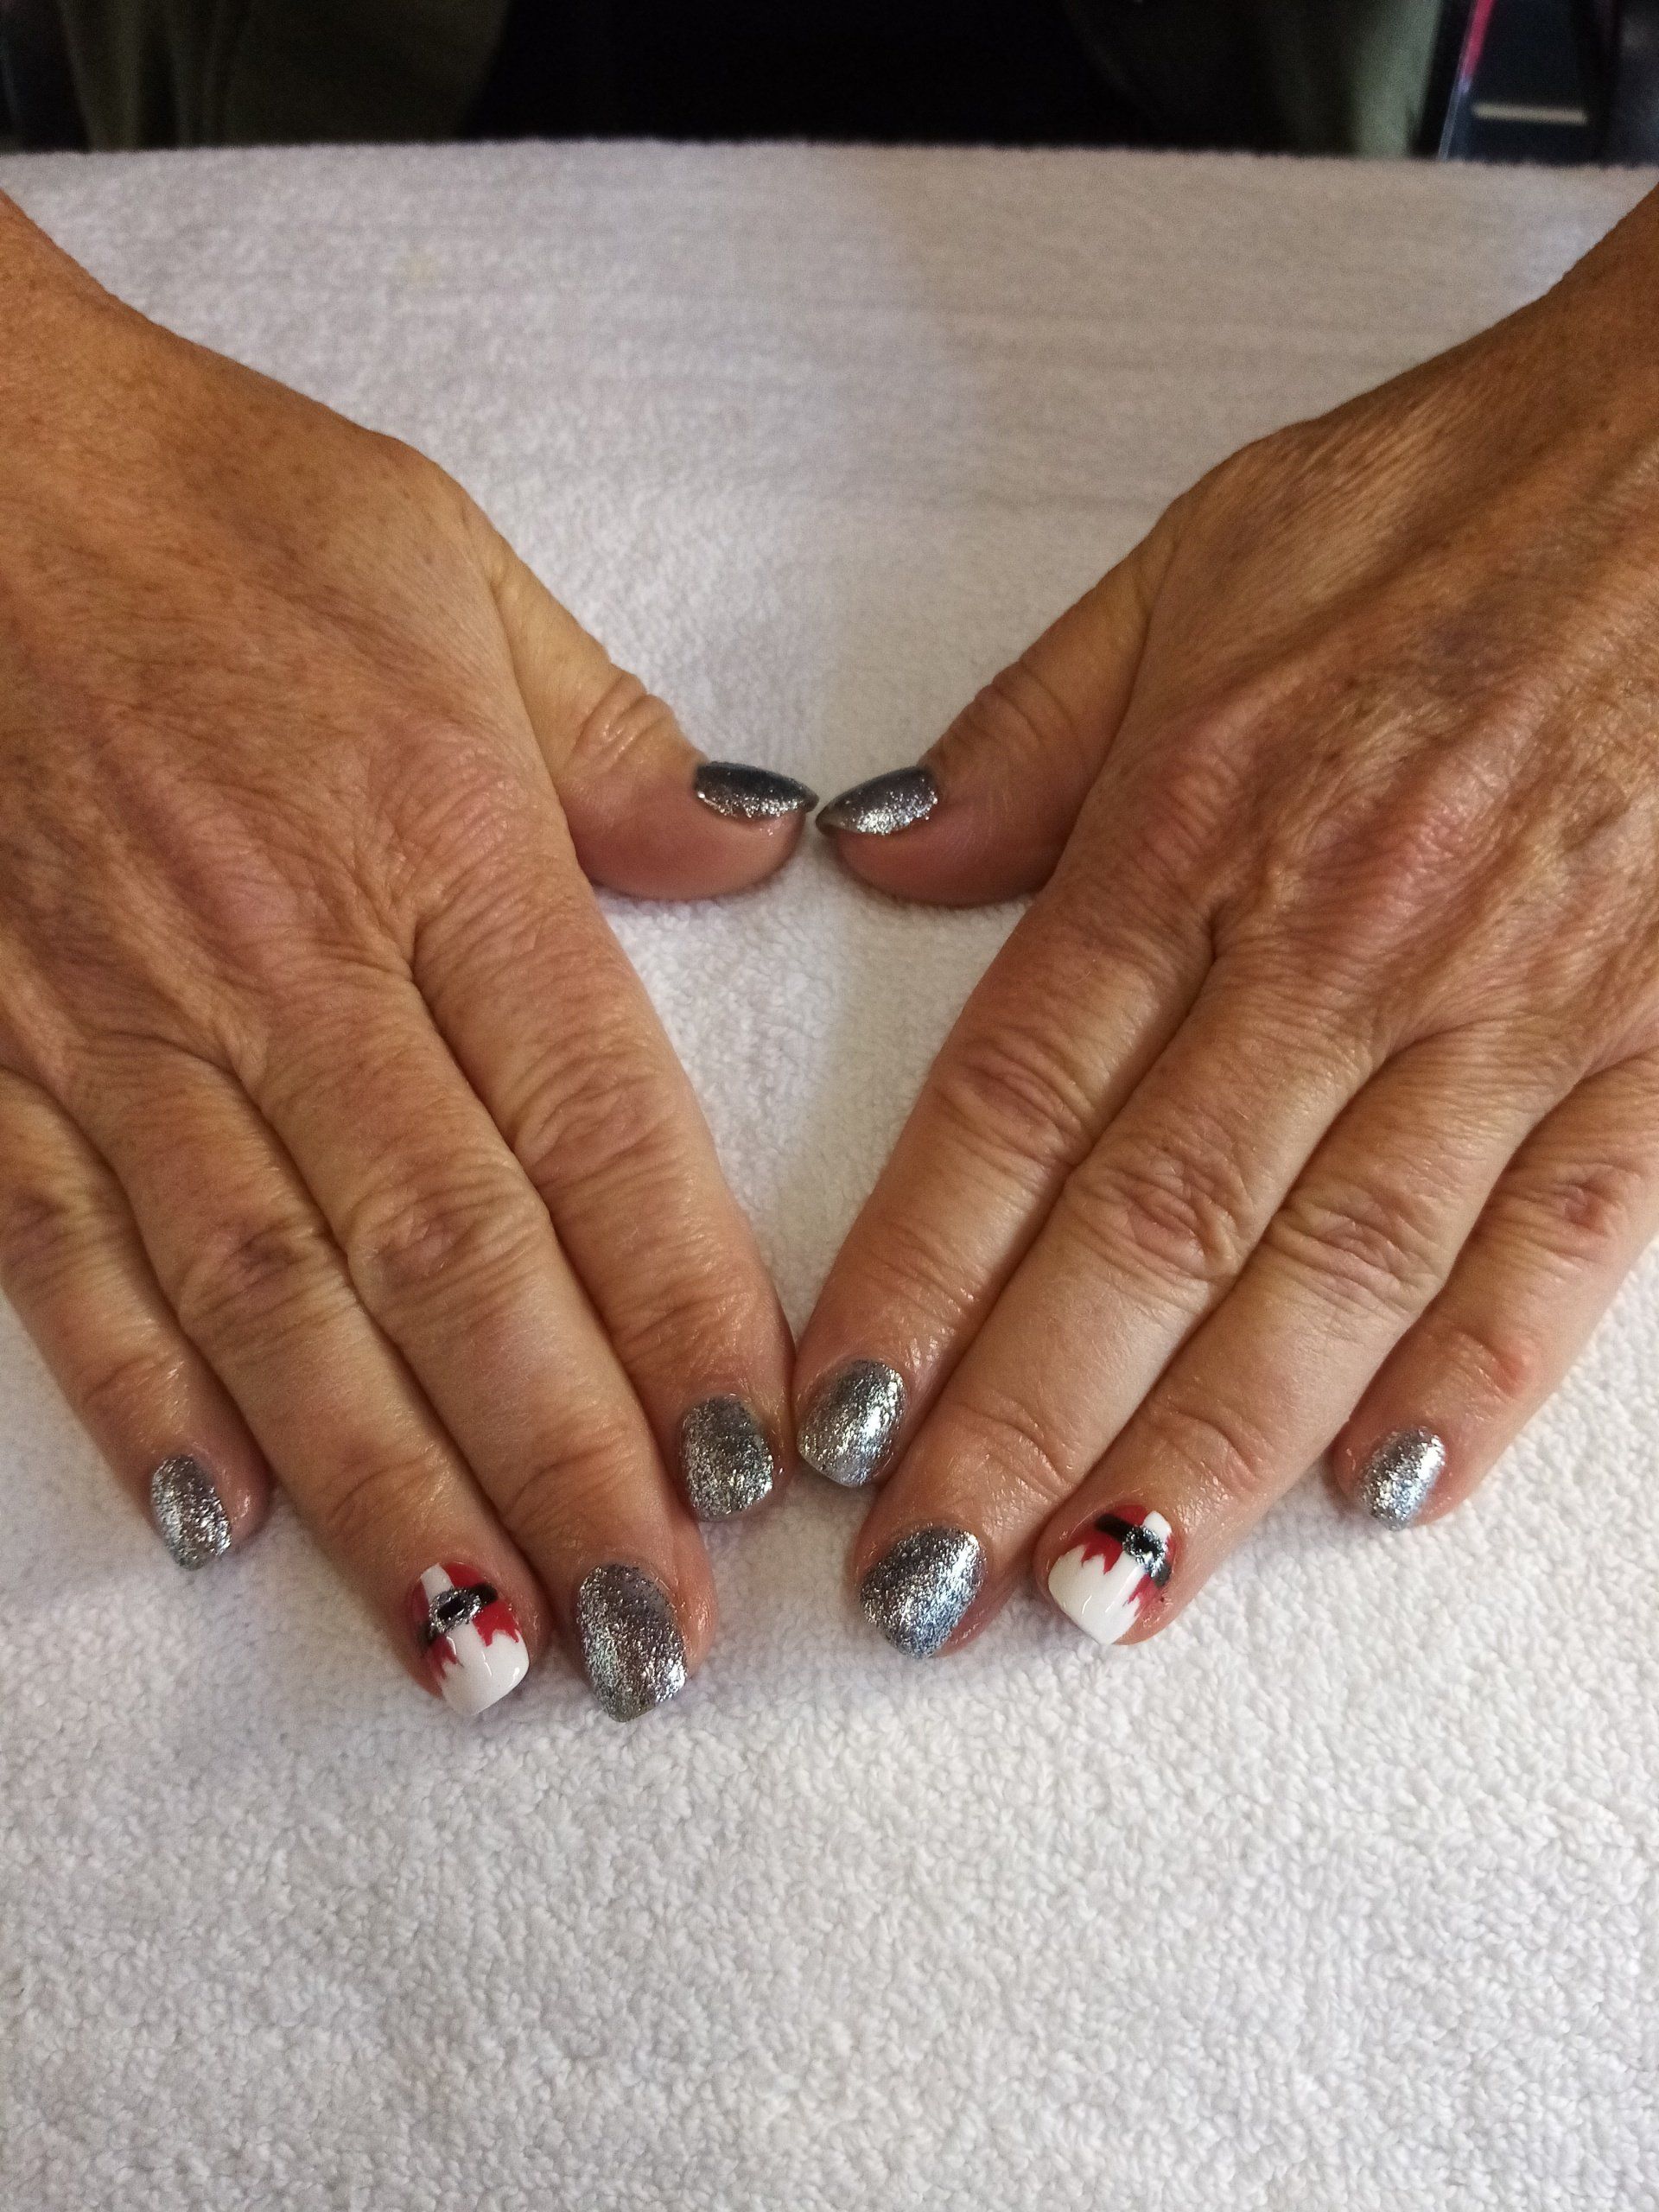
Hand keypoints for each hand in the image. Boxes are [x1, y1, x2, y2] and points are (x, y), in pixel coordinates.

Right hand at [0, 194, 812, 1717]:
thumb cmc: (210, 503)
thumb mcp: (456, 572)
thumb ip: (613, 744)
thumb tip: (758, 843)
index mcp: (441, 848)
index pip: (596, 1129)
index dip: (684, 1311)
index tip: (755, 1460)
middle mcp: (290, 969)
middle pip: (456, 1263)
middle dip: (564, 1468)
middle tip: (656, 1640)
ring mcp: (124, 1029)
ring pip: (275, 1303)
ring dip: (384, 1491)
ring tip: (485, 1653)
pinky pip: (70, 1256)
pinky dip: (143, 1401)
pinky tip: (224, 1532)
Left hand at [802, 187, 1658, 1658]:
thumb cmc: (1464, 491)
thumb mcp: (1205, 558)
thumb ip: (1034, 734)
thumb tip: (878, 853)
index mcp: (1199, 824)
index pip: (1012, 1103)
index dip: (911, 1279)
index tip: (833, 1418)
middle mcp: (1338, 939)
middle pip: (1148, 1229)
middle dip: (1019, 1423)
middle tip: (918, 1583)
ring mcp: (1511, 1003)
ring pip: (1336, 1271)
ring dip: (1210, 1448)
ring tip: (1100, 1592)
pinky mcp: (1658, 1039)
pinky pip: (1568, 1237)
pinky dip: (1484, 1369)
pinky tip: (1387, 1490)